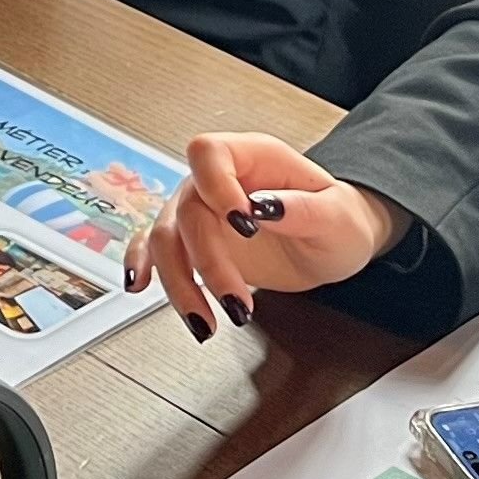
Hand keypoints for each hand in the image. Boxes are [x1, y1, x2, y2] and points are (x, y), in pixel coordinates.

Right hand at [121, 134, 401, 339]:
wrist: (331, 245)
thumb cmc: (338, 221)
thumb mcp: (337, 216)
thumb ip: (302, 209)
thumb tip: (264, 207)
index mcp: (252, 157)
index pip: (208, 153)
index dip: (215, 185)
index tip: (243, 226)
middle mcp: (215, 181)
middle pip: (186, 211)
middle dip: (208, 264)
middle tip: (239, 305)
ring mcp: (199, 212)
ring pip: (164, 239)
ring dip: (179, 284)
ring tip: (206, 325)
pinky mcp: (191, 244)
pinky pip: (153, 250)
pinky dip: (143, 266)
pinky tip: (139, 286)